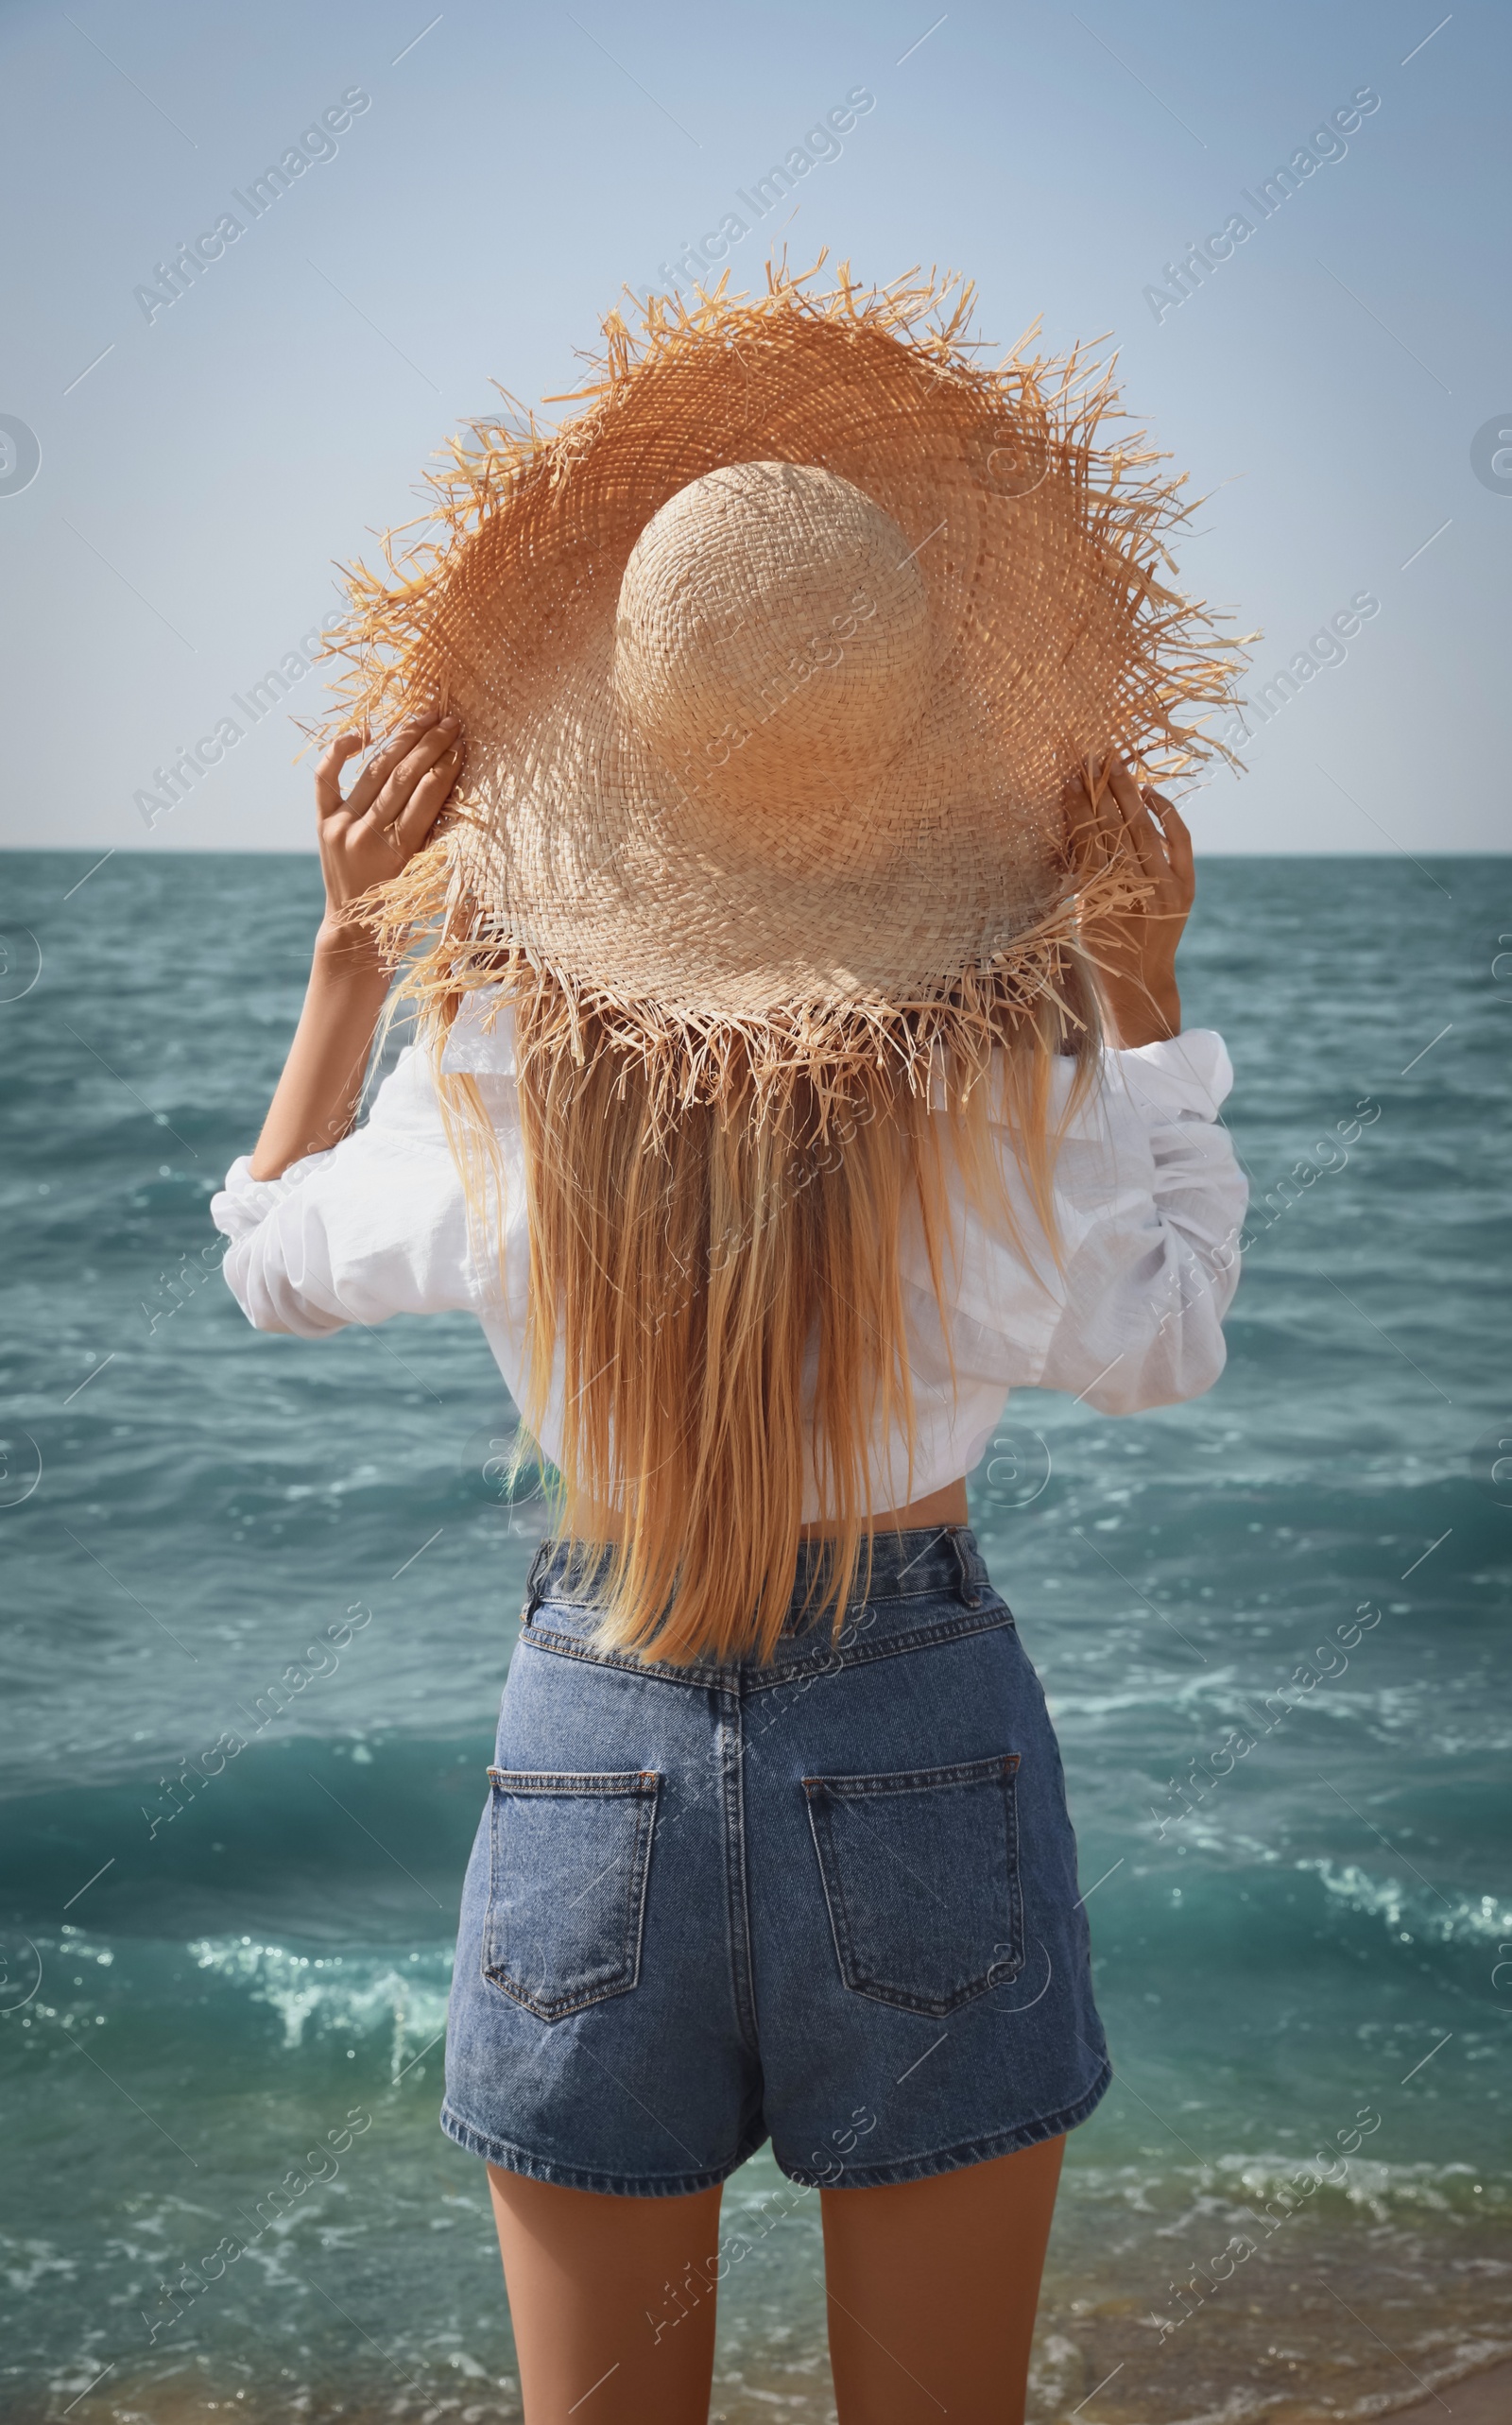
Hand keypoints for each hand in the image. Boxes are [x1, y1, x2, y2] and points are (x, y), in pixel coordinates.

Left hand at [314, 710, 462, 925]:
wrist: (353, 928)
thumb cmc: (399, 904)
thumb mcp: (424, 872)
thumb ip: (434, 832)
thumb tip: (450, 781)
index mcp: (396, 854)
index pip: (426, 798)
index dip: (446, 768)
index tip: (462, 745)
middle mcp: (364, 836)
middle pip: (402, 778)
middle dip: (429, 746)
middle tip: (450, 721)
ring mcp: (339, 826)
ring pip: (374, 771)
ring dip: (402, 741)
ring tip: (423, 718)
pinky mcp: (321, 822)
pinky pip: (326, 779)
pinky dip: (340, 751)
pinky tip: (362, 732)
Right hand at [1071, 753, 1193, 1045]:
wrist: (1139, 984)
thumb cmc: (1099, 950)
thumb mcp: (1077, 911)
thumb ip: (1075, 869)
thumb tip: (1072, 820)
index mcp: (1098, 898)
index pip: (1087, 838)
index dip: (1078, 807)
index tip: (1070, 781)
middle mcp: (1134, 890)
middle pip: (1115, 825)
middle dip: (1103, 789)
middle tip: (1093, 758)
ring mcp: (1165, 888)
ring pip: (1144, 827)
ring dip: (1130, 793)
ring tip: (1116, 767)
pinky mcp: (1186, 888)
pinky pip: (1178, 840)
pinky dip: (1165, 814)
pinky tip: (1150, 795)